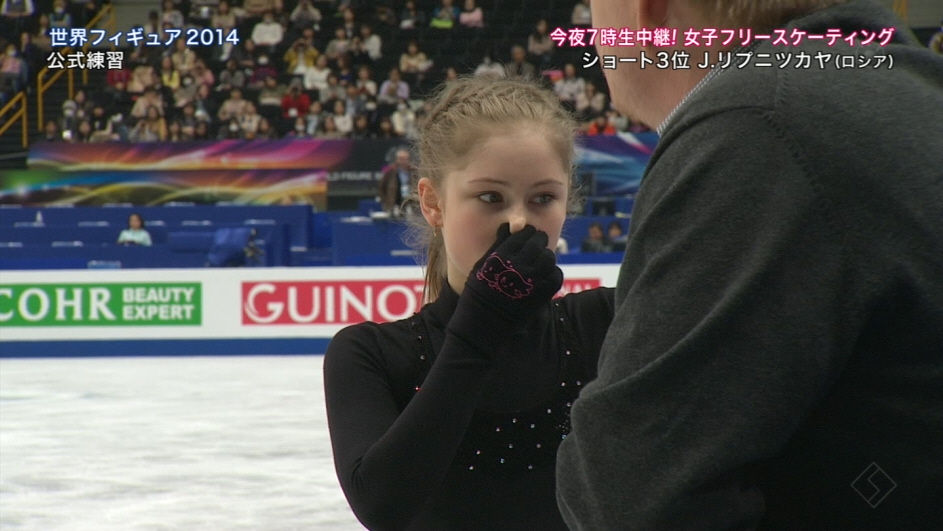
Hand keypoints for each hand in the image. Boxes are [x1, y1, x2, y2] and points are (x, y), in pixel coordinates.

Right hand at [447, 223, 562, 354]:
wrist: (482, 322)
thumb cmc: (478, 291)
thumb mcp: (482, 264)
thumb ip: (498, 244)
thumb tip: (508, 226)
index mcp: (502, 256)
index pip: (523, 234)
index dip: (527, 233)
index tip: (527, 235)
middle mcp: (519, 266)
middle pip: (539, 243)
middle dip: (538, 241)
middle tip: (537, 244)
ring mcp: (532, 281)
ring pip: (549, 258)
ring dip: (546, 256)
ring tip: (541, 260)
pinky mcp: (541, 294)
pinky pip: (556, 276)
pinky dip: (553, 272)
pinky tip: (546, 274)